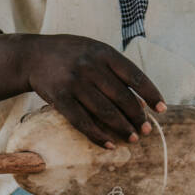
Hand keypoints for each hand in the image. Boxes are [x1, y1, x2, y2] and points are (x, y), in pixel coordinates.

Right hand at [28, 35, 166, 148]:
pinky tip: (108, 145)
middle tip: (147, 130)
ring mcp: (74, 82)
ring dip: (121, 128)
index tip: (162, 109)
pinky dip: (97, 135)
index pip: (134, 76)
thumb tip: (139, 100)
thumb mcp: (93, 50)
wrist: (33, 55)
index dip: (150, 94)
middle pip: (121, 96)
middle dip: (137, 116)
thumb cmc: (69, 55)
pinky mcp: (60, 97)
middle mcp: (90, 66)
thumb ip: (114, 68)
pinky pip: (82, 121)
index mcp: (103, 52)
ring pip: (104, 111)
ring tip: (133, 138)